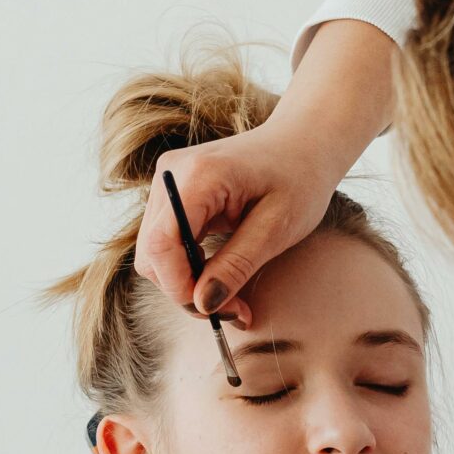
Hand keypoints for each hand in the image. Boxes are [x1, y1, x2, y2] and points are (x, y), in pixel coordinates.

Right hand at [133, 120, 335, 326]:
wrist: (302, 142)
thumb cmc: (299, 178)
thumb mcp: (277, 227)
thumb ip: (237, 265)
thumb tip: (203, 304)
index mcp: (199, 176)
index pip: (161, 244)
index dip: (180, 287)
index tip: (217, 311)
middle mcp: (172, 175)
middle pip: (151, 253)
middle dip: (186, 290)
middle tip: (234, 310)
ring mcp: (168, 183)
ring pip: (154, 254)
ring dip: (188, 283)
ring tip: (233, 296)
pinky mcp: (173, 194)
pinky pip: (167, 244)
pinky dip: (189, 268)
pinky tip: (221, 276)